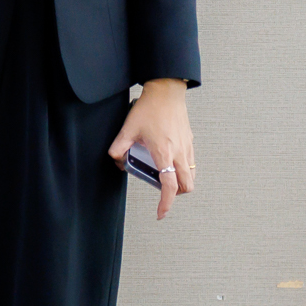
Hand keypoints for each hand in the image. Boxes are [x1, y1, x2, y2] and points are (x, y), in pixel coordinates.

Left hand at [110, 79, 196, 220]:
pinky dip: (183, 171)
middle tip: (161, 193)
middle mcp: (180, 154)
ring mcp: (188, 149)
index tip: (160, 213)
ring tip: (164, 178)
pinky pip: (191, 165)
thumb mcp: (129, 127)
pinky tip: (169, 164)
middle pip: (186, 186)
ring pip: (191, 177)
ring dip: (181, 184)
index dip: (166, 203)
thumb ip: (119, 145)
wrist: (167, 92)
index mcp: (164, 153)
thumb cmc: (150, 109)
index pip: (169, 186)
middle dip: (175, 195)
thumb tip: (115, 159)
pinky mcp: (190, 143)